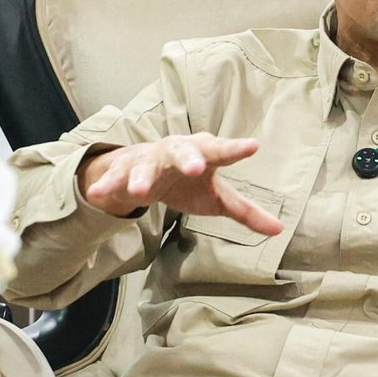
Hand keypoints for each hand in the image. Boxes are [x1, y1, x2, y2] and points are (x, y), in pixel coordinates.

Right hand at [76, 133, 283, 236]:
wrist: (146, 170)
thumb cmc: (188, 182)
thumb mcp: (218, 198)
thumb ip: (246, 212)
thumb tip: (279, 229)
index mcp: (203, 153)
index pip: (222, 152)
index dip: (235, 149)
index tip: (252, 147)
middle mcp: (176, 151)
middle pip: (183, 150)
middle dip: (189, 157)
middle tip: (197, 167)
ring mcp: (149, 159)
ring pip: (146, 165)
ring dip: (142, 176)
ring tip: (139, 191)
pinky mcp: (125, 170)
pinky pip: (116, 178)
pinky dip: (107, 185)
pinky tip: (98, 194)